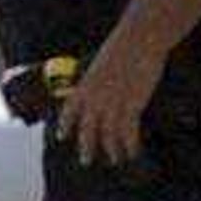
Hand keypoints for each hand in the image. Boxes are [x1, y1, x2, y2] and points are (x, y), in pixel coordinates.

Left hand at [57, 30, 165, 167]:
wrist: (139, 39)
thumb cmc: (125, 44)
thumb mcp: (104, 61)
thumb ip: (100, 78)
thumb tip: (104, 86)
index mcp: (85, 85)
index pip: (69, 110)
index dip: (65, 125)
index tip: (61, 137)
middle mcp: (95, 98)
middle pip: (87, 130)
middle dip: (86, 147)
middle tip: (86, 161)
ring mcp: (112, 104)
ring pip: (108, 136)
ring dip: (112, 151)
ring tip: (116, 160)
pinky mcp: (131, 107)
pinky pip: (128, 134)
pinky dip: (131, 146)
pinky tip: (133, 153)